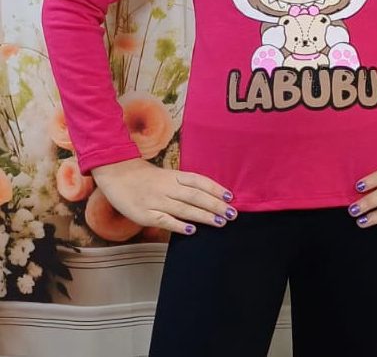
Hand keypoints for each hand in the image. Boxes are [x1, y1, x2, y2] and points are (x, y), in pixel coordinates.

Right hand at [91, 157, 237, 234]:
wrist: (116, 174)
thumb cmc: (145, 177)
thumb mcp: (167, 175)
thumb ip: (184, 184)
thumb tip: (208, 196)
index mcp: (174, 175)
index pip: (199, 181)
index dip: (215, 189)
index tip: (230, 197)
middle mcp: (167, 187)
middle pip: (195, 196)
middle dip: (215, 205)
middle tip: (232, 214)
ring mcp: (156, 201)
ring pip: (184, 208)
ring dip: (204, 216)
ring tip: (220, 222)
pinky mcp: (144, 214)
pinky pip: (164, 220)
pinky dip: (178, 225)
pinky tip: (192, 231)